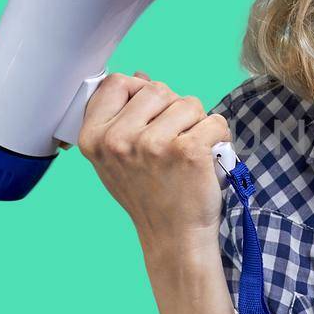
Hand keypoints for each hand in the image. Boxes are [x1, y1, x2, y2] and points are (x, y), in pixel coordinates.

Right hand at [75, 69, 229, 249]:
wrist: (173, 237)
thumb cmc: (150, 195)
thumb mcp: (119, 157)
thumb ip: (124, 116)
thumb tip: (139, 76)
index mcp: (94, 138)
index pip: (116, 83)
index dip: (139, 93)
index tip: (148, 118)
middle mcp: (118, 140)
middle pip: (157, 89)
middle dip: (173, 110)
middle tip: (172, 145)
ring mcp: (152, 145)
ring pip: (189, 103)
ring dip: (197, 125)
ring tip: (187, 155)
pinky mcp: (187, 151)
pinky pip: (214, 122)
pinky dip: (218, 139)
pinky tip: (206, 162)